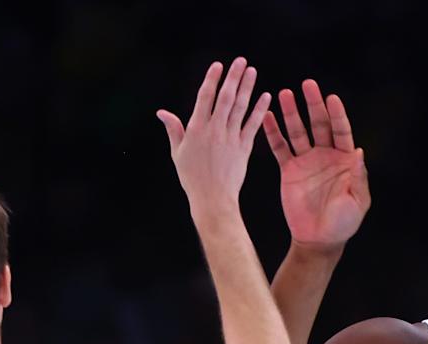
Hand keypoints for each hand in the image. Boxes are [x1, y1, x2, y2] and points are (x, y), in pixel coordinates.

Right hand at [157, 59, 271, 216]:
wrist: (212, 199)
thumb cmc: (192, 178)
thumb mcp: (177, 153)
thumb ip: (174, 129)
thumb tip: (162, 112)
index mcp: (196, 129)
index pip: (205, 97)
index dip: (212, 79)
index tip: (218, 65)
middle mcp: (215, 130)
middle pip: (225, 97)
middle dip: (233, 77)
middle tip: (241, 61)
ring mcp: (231, 138)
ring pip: (240, 107)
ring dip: (247, 87)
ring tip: (252, 71)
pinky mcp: (244, 148)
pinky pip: (253, 125)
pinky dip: (260, 110)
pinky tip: (266, 96)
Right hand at [263, 79, 368, 248]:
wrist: (318, 240)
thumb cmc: (343, 224)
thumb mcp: (357, 202)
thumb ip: (358, 178)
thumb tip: (359, 152)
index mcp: (345, 160)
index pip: (341, 130)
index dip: (337, 115)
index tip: (331, 98)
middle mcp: (325, 155)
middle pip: (319, 124)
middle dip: (313, 104)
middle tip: (307, 84)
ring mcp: (306, 161)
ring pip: (298, 131)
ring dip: (291, 113)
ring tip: (283, 93)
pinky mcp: (289, 170)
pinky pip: (280, 148)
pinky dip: (273, 133)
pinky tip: (266, 116)